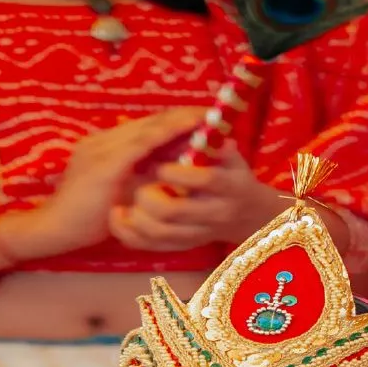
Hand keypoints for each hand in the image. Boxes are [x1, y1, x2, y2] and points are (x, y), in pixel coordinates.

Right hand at [8, 108, 203, 259]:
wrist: (53, 228)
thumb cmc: (83, 218)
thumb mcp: (113, 194)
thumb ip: (133, 181)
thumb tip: (163, 177)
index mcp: (102, 146)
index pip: (141, 128)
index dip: (168, 121)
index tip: (194, 118)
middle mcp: (101, 141)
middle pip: (146, 122)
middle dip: (177, 115)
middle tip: (206, 110)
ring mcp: (101, 149)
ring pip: (146, 128)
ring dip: (175, 121)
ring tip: (201, 117)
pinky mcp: (104, 165)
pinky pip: (139, 144)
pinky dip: (163, 135)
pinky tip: (182, 130)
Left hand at [109, 142, 285, 253]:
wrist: (248, 216)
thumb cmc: (235, 177)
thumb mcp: (234, 158)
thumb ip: (219, 143)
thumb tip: (206, 121)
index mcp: (229, 186)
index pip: (207, 180)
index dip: (180, 173)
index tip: (161, 166)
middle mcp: (215, 213)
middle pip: (175, 211)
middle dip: (149, 196)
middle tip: (140, 185)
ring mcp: (198, 233)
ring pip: (161, 232)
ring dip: (136, 217)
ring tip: (123, 204)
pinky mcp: (184, 245)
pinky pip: (153, 246)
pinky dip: (131, 234)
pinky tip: (119, 218)